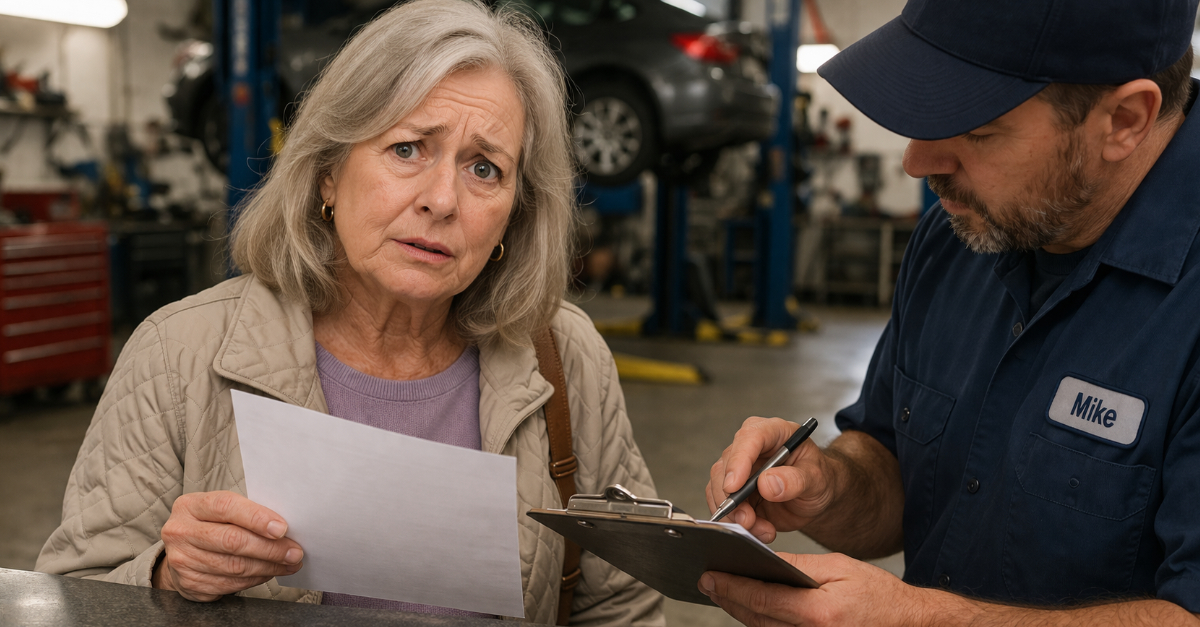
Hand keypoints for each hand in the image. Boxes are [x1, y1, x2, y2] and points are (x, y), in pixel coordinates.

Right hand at [153, 491, 303, 601]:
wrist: (180, 551)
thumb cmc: (211, 525)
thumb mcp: (220, 511)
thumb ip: (246, 513)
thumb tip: (284, 528)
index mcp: (190, 506)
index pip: (226, 507)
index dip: (256, 517)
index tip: (282, 528)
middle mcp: (181, 532)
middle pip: (232, 541)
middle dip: (270, 548)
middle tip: (294, 552)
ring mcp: (182, 560)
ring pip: (234, 566)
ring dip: (268, 567)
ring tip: (288, 564)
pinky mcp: (189, 583)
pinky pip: (230, 584)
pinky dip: (255, 579)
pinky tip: (268, 573)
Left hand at [698, 552, 933, 626]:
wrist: (906, 623)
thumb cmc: (879, 595)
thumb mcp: (839, 568)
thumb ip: (799, 566)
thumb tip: (763, 560)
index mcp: (819, 614)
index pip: (763, 599)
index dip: (732, 587)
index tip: (711, 575)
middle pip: (756, 618)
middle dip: (728, 598)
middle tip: (707, 581)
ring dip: (739, 610)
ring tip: (720, 591)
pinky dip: (758, 621)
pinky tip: (747, 606)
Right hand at [706, 417, 836, 542]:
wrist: (816, 497)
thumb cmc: (819, 478)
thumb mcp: (817, 479)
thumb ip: (795, 480)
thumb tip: (767, 483)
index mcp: (773, 432)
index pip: (749, 437)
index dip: (738, 460)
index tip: (734, 486)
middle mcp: (750, 447)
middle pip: (726, 466)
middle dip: (733, 498)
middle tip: (748, 519)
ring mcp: (740, 469)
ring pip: (719, 489)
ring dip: (735, 514)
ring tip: (762, 529)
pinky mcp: (734, 490)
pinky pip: (723, 506)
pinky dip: (736, 522)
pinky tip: (760, 530)